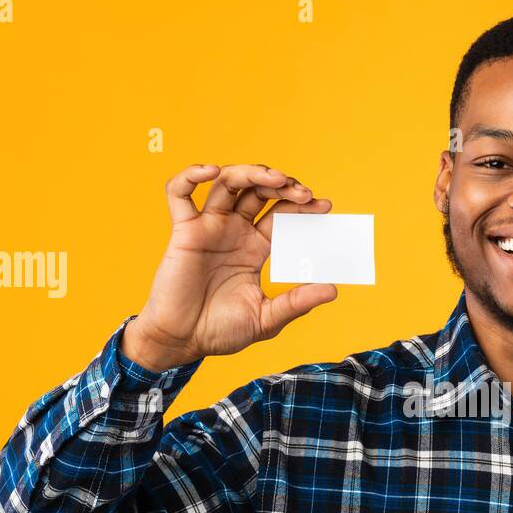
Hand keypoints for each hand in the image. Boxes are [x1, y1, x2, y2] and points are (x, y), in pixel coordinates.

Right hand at [123, 163, 337, 370]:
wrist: (183, 342)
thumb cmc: (221, 331)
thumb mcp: (267, 319)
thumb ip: (297, 303)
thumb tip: (333, 290)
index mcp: (256, 247)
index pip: (282, 215)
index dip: (303, 207)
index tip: (325, 206)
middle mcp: (234, 231)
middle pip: (259, 191)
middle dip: (283, 186)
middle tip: (304, 194)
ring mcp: (208, 228)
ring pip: (227, 183)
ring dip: (251, 172)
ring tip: (275, 179)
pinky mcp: (183, 231)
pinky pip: (179, 193)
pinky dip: (191, 175)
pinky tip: (211, 171)